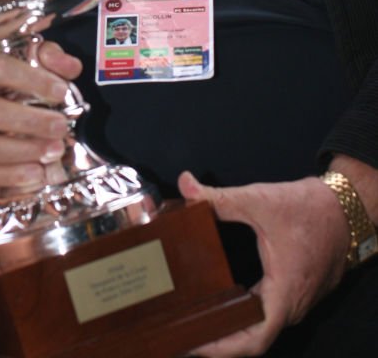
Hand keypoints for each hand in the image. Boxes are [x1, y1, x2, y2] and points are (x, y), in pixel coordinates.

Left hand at [177, 170, 349, 356]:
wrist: (344, 209)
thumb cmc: (309, 208)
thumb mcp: (261, 200)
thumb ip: (220, 197)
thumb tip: (185, 185)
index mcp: (285, 292)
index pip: (254, 339)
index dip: (222, 347)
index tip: (194, 345)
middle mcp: (292, 305)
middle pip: (252, 338)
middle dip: (218, 341)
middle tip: (183, 333)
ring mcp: (295, 301)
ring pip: (260, 327)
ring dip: (230, 329)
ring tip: (195, 322)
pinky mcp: (294, 293)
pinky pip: (267, 315)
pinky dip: (243, 316)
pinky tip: (221, 306)